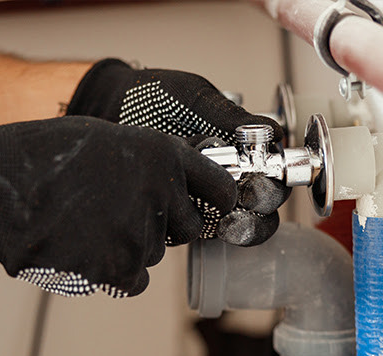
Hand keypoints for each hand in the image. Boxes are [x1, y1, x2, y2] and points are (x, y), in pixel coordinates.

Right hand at [0, 116, 236, 296]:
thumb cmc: (38, 155)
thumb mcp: (106, 138)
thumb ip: (147, 161)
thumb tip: (171, 183)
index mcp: (162, 155)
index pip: (218, 187)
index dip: (216, 200)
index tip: (213, 207)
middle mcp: (160, 193)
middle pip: (186, 227)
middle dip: (164, 224)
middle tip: (122, 214)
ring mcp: (139, 234)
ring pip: (153, 254)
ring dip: (129, 246)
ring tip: (85, 225)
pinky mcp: (115, 268)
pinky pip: (134, 280)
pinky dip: (114, 272)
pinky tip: (84, 249)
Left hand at [67, 59, 289, 245]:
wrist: (106, 106)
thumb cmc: (154, 97)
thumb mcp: (197, 100)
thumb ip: (232, 119)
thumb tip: (272, 132)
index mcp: (242, 149)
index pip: (275, 173)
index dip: (276, 178)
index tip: (264, 173)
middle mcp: (228, 176)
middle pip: (263, 205)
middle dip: (260, 204)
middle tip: (245, 195)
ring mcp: (204, 198)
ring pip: (237, 225)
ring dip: (237, 224)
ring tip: (225, 215)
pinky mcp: (178, 215)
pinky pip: (197, 231)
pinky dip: (198, 228)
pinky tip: (190, 216)